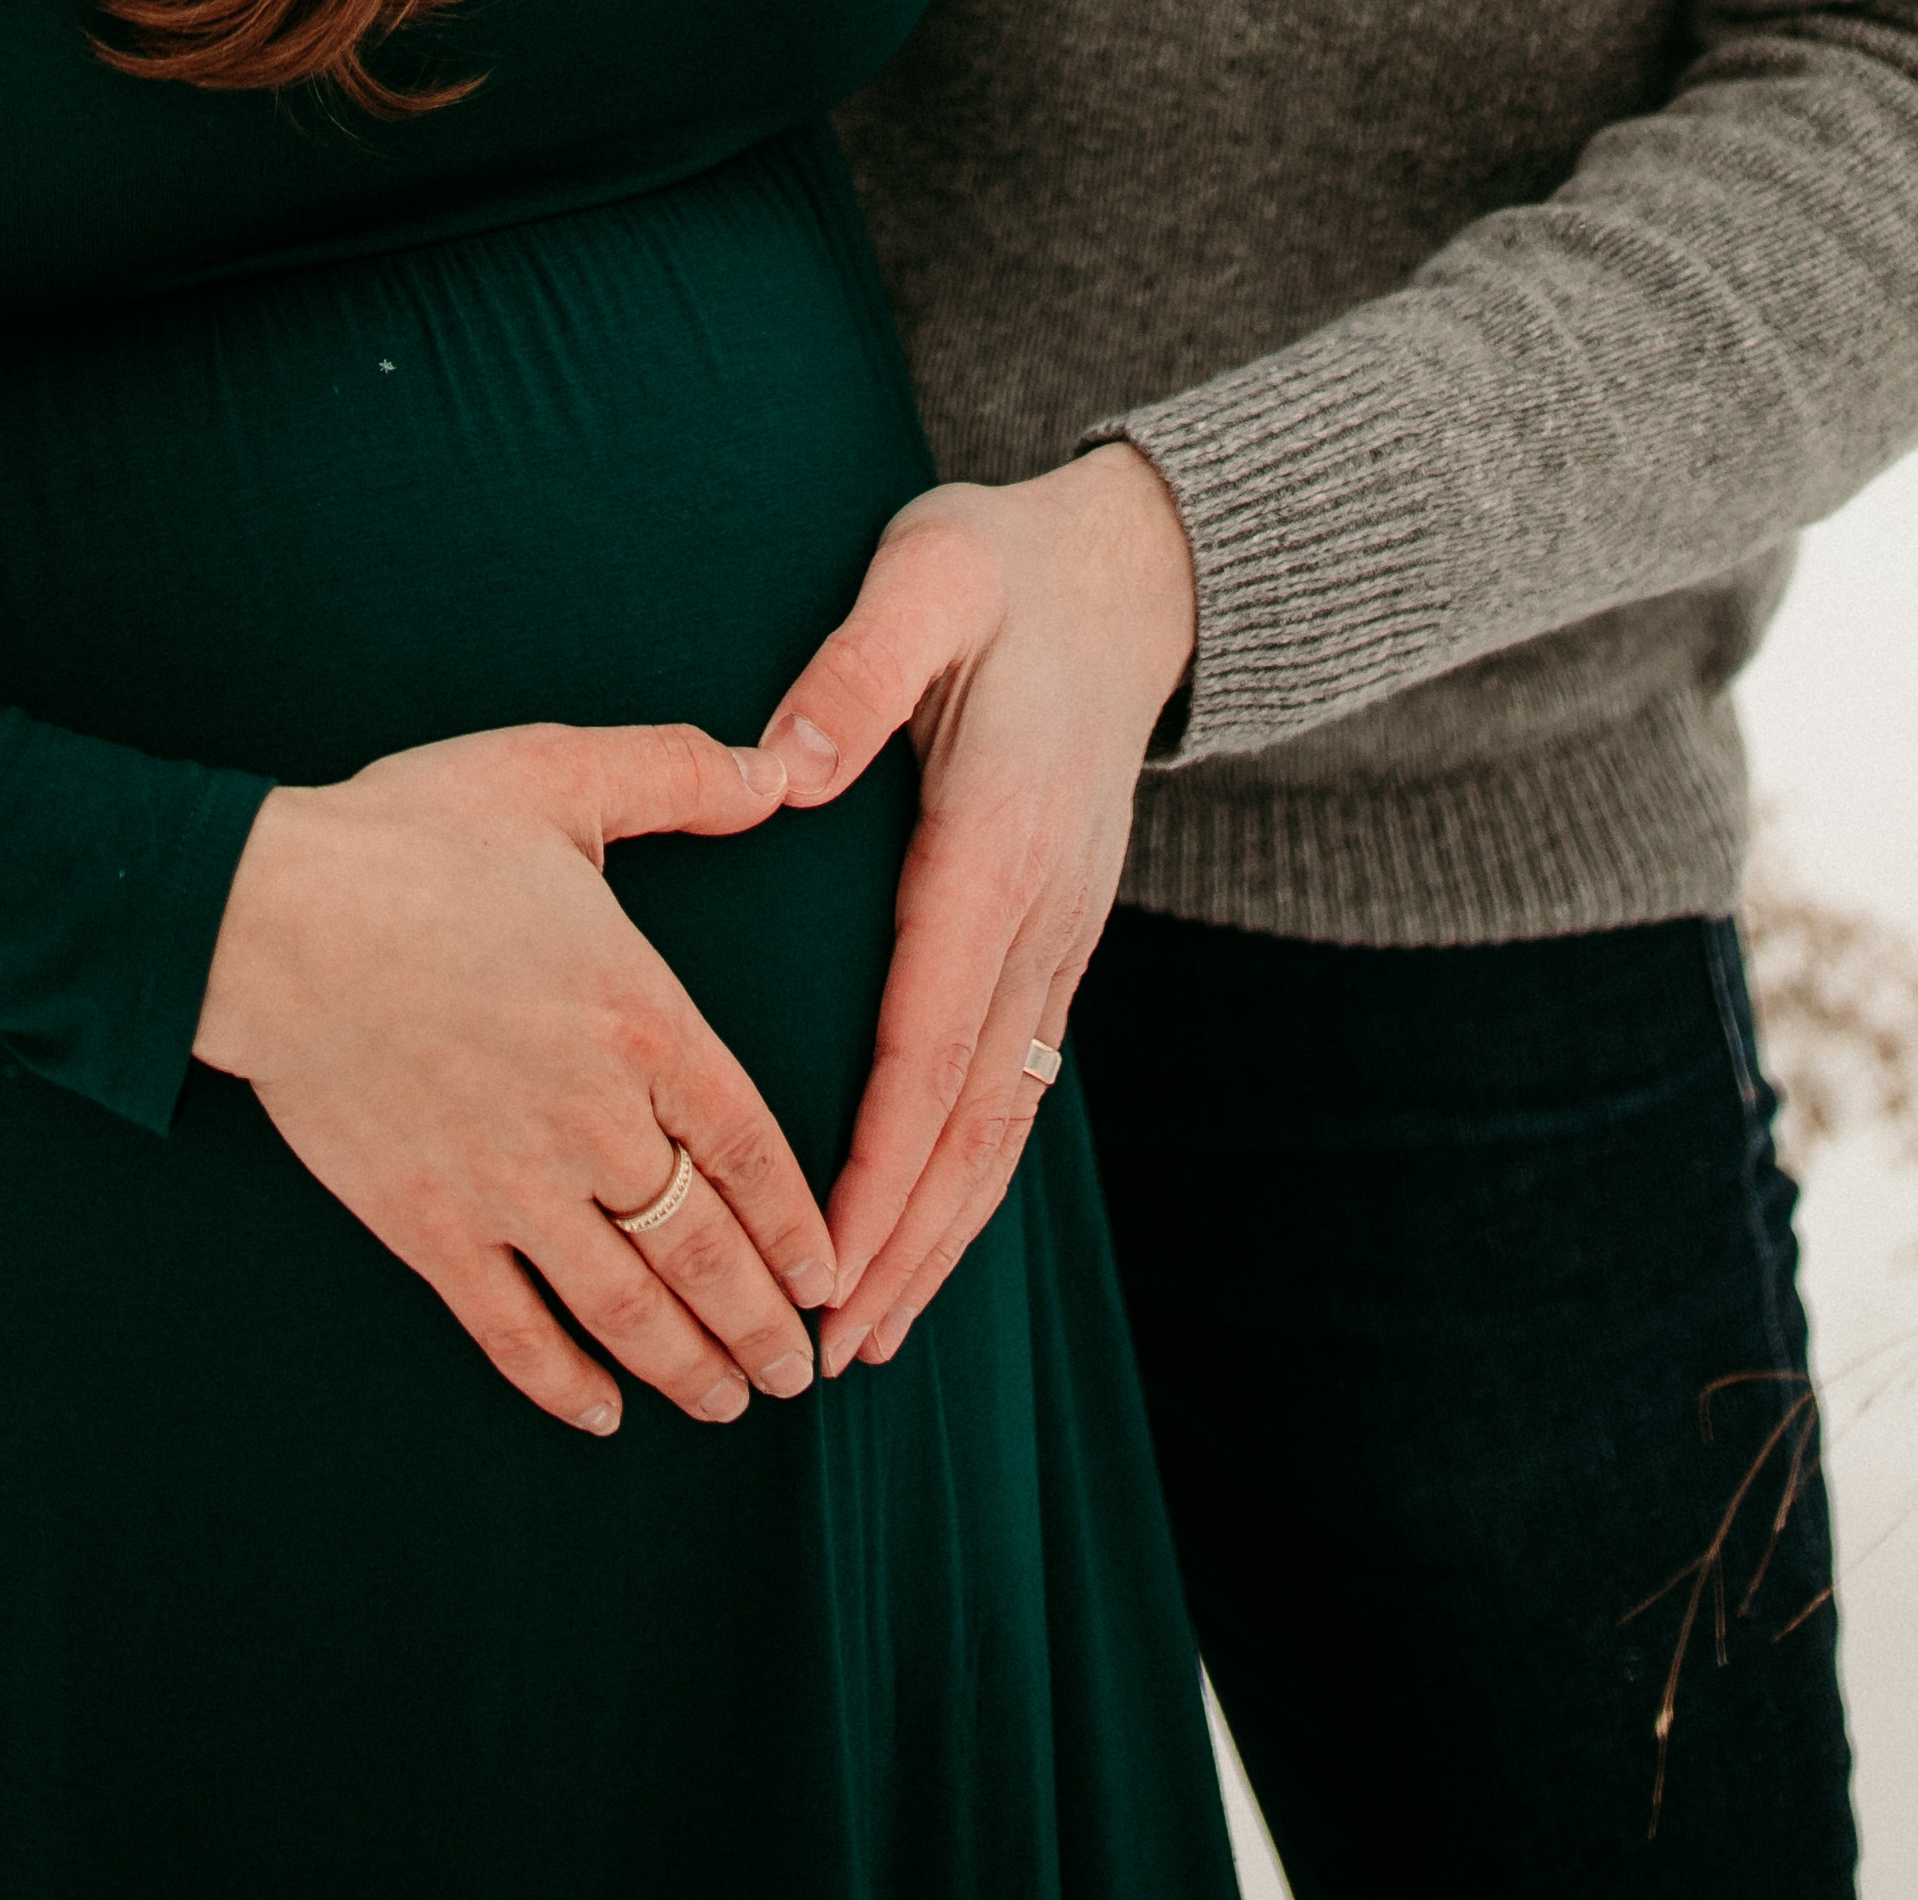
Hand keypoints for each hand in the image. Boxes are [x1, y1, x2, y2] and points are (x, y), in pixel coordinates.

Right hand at [192, 721, 834, 1437]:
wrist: (269, 915)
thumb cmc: (413, 837)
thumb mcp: (559, 772)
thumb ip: (679, 773)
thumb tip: (779, 772)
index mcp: (641, 1019)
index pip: (750, 1148)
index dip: (797, 1225)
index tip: (828, 1275)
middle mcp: (592, 1119)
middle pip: (704, 1249)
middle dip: (760, 1322)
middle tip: (797, 1371)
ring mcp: (510, 1183)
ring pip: (626, 1305)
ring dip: (688, 1366)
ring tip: (729, 1404)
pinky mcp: (429, 1224)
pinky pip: (512, 1329)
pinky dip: (562, 1382)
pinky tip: (601, 1411)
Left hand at [759, 443, 1198, 1372]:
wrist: (1133, 571)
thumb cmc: (1003, 565)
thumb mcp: (927, 574)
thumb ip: (857, 664)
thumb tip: (785, 768)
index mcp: (993, 841)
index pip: (930, 1034)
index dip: (879, 1158)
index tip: (822, 1252)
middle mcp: (1039, 912)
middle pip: (973, 1115)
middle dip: (905, 1241)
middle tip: (833, 1353)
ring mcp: (1060, 934)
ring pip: (1005, 1117)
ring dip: (944, 1233)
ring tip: (873, 1338)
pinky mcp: (1057, 937)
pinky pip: (1017, 1081)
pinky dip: (973, 1175)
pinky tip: (930, 1232)